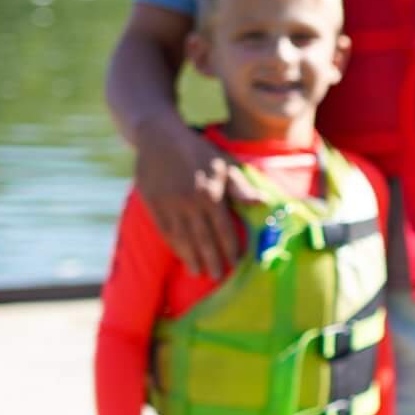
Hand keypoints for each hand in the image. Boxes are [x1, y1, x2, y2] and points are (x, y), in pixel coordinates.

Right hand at [134, 117, 237, 278]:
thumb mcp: (224, 164)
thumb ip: (240, 187)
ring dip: (191, 257)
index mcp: (211, 194)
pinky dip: (173, 245)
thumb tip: (262, 203)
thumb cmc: (198, 151)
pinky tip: (181, 255)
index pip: (223, 229)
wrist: (160, 137)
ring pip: (182, 238)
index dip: (230, 247)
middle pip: (203, 239)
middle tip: (217, 277)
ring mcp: (169, 205)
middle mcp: (190, 203)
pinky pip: (164, 230)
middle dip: (212, 260)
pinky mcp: (152, 204)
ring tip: (198, 272)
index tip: (236, 262)